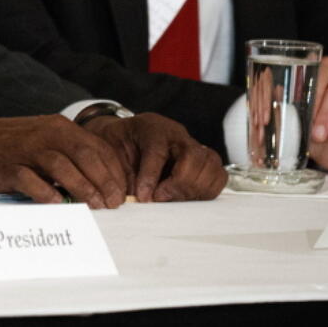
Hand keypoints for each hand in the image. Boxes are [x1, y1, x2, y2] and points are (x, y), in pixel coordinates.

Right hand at [0, 109, 127, 208]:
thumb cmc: (7, 145)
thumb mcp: (42, 142)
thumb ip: (69, 156)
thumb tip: (101, 183)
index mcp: (57, 127)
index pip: (96, 147)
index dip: (114, 170)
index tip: (123, 192)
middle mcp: (44, 134)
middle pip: (84, 155)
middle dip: (104, 181)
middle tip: (114, 203)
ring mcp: (24, 149)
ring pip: (61, 166)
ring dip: (82, 187)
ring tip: (94, 206)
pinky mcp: (6, 166)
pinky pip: (29, 179)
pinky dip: (45, 192)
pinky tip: (55, 204)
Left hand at [84, 112, 225, 201]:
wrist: (123, 138)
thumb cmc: (117, 146)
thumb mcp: (109, 152)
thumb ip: (119, 172)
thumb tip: (132, 199)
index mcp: (150, 127)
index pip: (157, 150)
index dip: (151, 177)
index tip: (144, 198)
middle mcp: (176, 134)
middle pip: (193, 156)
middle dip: (178, 184)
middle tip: (161, 199)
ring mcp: (192, 145)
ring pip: (211, 164)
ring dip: (195, 188)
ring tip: (174, 199)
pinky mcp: (203, 160)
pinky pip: (218, 174)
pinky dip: (207, 190)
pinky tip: (187, 198)